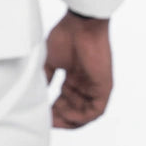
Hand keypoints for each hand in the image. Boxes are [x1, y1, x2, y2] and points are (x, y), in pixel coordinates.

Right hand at [44, 10, 113, 128]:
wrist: (81, 24)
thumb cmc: (66, 35)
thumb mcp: (51, 60)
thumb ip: (47, 77)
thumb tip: (40, 91)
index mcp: (74, 78)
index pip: (65, 101)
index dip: (54, 110)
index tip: (41, 114)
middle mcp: (85, 85)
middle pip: (74, 111)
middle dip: (60, 118)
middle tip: (46, 121)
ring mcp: (95, 87)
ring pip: (84, 114)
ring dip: (69, 120)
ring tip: (54, 120)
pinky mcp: (104, 88)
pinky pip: (95, 110)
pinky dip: (81, 117)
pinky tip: (67, 115)